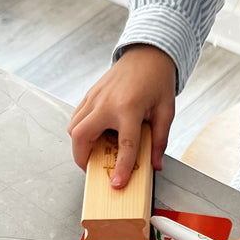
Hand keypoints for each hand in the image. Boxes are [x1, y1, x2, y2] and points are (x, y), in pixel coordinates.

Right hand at [67, 45, 176, 186]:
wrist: (147, 54)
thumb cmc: (157, 81)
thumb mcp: (165, 112)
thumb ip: (159, 141)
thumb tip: (155, 165)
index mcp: (129, 108)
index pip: (124, 145)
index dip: (121, 168)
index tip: (117, 184)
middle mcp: (107, 103)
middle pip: (81, 136)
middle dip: (82, 158)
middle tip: (93, 169)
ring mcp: (95, 97)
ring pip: (73, 127)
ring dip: (79, 145)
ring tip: (94, 153)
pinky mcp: (90, 94)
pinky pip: (77, 116)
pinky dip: (80, 130)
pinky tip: (94, 135)